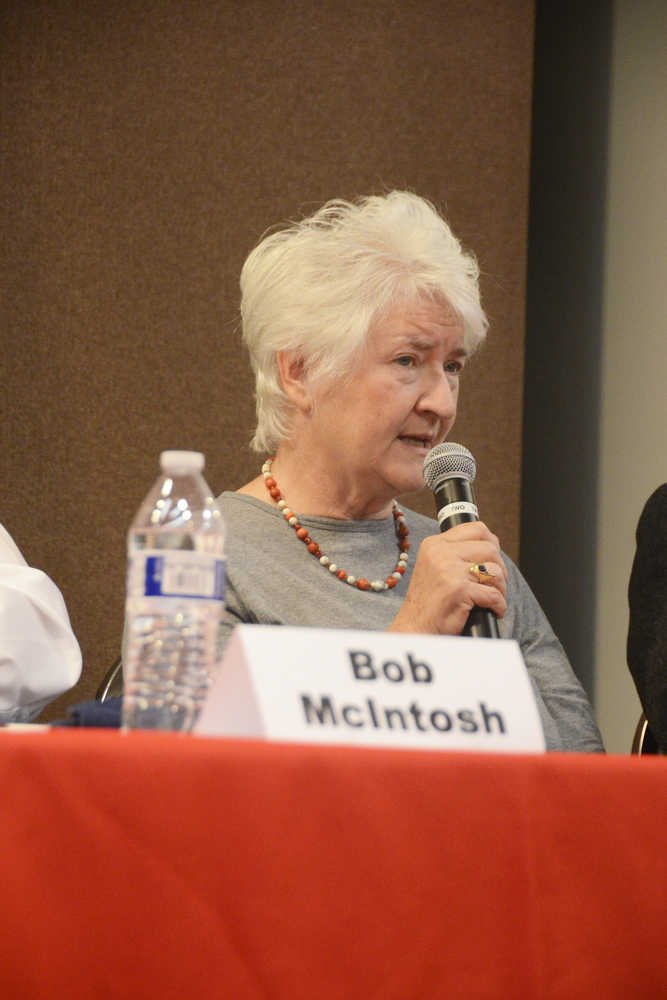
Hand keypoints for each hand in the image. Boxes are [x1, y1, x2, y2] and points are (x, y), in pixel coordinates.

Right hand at [389, 521, 507, 635]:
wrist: (415, 627)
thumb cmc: (428, 601)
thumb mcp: (434, 566)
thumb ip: (455, 553)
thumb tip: (491, 545)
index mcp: (434, 544)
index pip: (476, 529)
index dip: (491, 543)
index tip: (492, 559)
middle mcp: (440, 553)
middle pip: (490, 548)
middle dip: (499, 568)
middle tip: (494, 583)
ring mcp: (449, 570)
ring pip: (495, 570)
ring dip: (500, 588)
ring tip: (492, 598)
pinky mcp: (459, 590)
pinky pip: (494, 594)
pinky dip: (499, 605)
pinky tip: (493, 610)